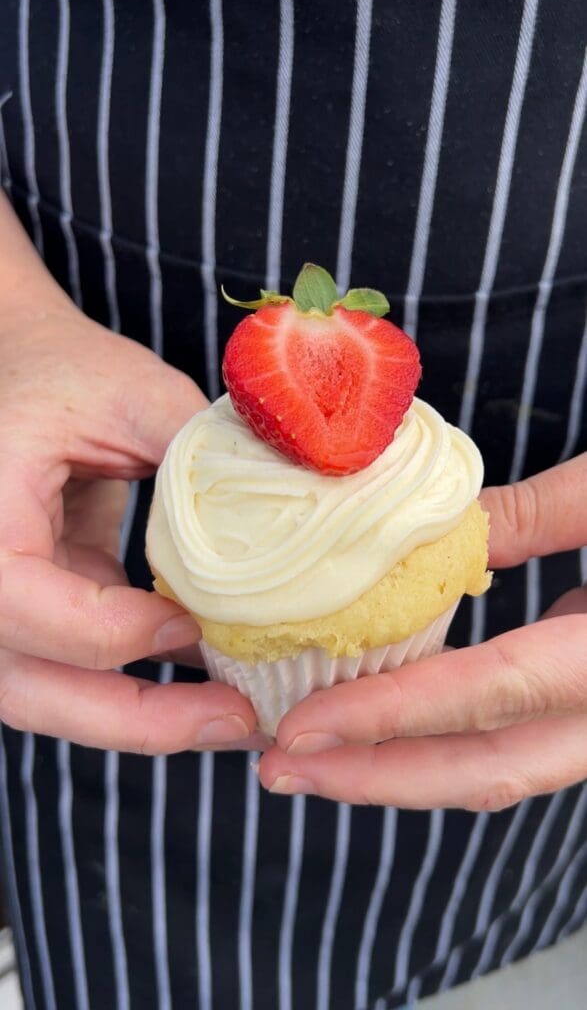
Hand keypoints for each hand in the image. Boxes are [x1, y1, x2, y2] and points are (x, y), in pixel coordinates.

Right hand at [0, 196, 258, 752]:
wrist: (18, 371)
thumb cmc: (59, 371)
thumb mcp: (126, 393)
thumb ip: (194, 451)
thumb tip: (301, 500)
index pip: (27, 608)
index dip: (115, 631)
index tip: (194, 624)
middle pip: (31, 688)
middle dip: (139, 721)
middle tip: (237, 724)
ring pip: (50, 698)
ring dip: (142, 720)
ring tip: (235, 721)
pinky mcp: (34, 611)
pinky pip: (77, 670)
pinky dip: (140, 685)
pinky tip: (211, 684)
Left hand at [259, 455, 586, 808]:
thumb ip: (532, 513)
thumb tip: (431, 515)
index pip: (489, 691)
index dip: (388, 714)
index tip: (298, 727)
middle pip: (484, 770)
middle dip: (372, 777)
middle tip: (278, 767)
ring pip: (496, 771)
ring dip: (399, 771)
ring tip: (309, 760)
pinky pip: (509, 746)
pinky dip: (438, 746)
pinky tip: (378, 732)